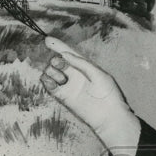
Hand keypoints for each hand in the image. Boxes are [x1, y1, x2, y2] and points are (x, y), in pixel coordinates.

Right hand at [41, 37, 140, 155]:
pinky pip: (50, 86)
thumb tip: (64, 55)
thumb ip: (81, 63)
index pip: (69, 54)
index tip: (47, 40)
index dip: (58, 46)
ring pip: (52, 73)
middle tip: (58, 62)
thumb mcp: (98, 74)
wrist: (108, 115)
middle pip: (58, 62)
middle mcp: (75, 75)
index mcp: (85, 67)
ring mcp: (68, 85)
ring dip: (51, 71)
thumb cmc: (108, 94)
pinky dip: (47, 82)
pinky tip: (50, 81)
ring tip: (59, 76)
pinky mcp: (63, 97)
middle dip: (55, 59)